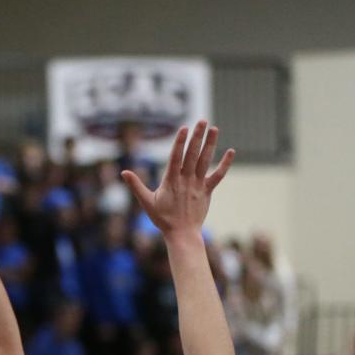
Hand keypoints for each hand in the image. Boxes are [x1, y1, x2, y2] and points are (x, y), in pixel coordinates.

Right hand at [121, 120, 233, 237]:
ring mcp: (198, 185)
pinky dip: (225, 164)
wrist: (182, 233)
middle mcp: (186, 180)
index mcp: (171, 181)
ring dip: (210, 144)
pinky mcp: (207, 191)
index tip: (184, 128)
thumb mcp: (146, 202)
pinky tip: (231, 151)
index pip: (176, 157)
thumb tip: (123, 172)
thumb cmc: (162, 218)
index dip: (180, 142)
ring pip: (205, 161)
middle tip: (202, 121)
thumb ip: (136, 186)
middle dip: (197, 137)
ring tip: (214, 129)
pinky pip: (218, 175)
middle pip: (193, 154)